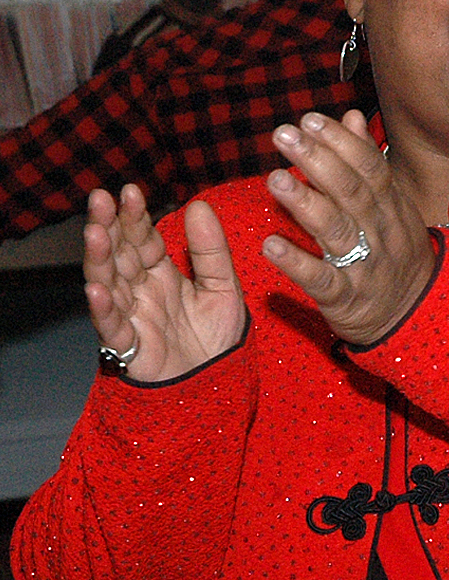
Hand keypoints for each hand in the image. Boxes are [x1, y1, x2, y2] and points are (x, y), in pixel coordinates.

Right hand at [83, 185, 246, 382]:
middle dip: (110, 227)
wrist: (216, 387)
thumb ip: (211, 251)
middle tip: (101, 198)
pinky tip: (96, 288)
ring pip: (109, 283)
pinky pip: (112, 326)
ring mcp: (132, 317)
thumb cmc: (216, 340)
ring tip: (95, 232)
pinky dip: (104, 308)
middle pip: (120, 255)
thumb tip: (200, 206)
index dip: (136, 217)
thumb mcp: (223, 288)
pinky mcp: (128, 347)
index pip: (143, 240)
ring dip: (100, 259)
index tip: (131, 191)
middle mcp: (141, 292)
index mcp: (162, 275)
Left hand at [261, 111, 434, 346]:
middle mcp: (380, 232)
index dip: (340, 143)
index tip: (310, 120)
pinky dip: (297, 263)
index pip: (368, 168)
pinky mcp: (345, 298)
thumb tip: (351, 117)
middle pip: (350, 192)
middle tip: (284, 135)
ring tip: (275, 180)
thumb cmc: (394, 252)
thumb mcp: (392, 204)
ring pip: (336, 231)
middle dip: (317, 160)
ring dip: (305, 204)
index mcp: (390, 206)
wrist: (413, 314)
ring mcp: (365, 266)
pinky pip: (321, 280)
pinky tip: (271, 245)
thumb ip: (368, 161)